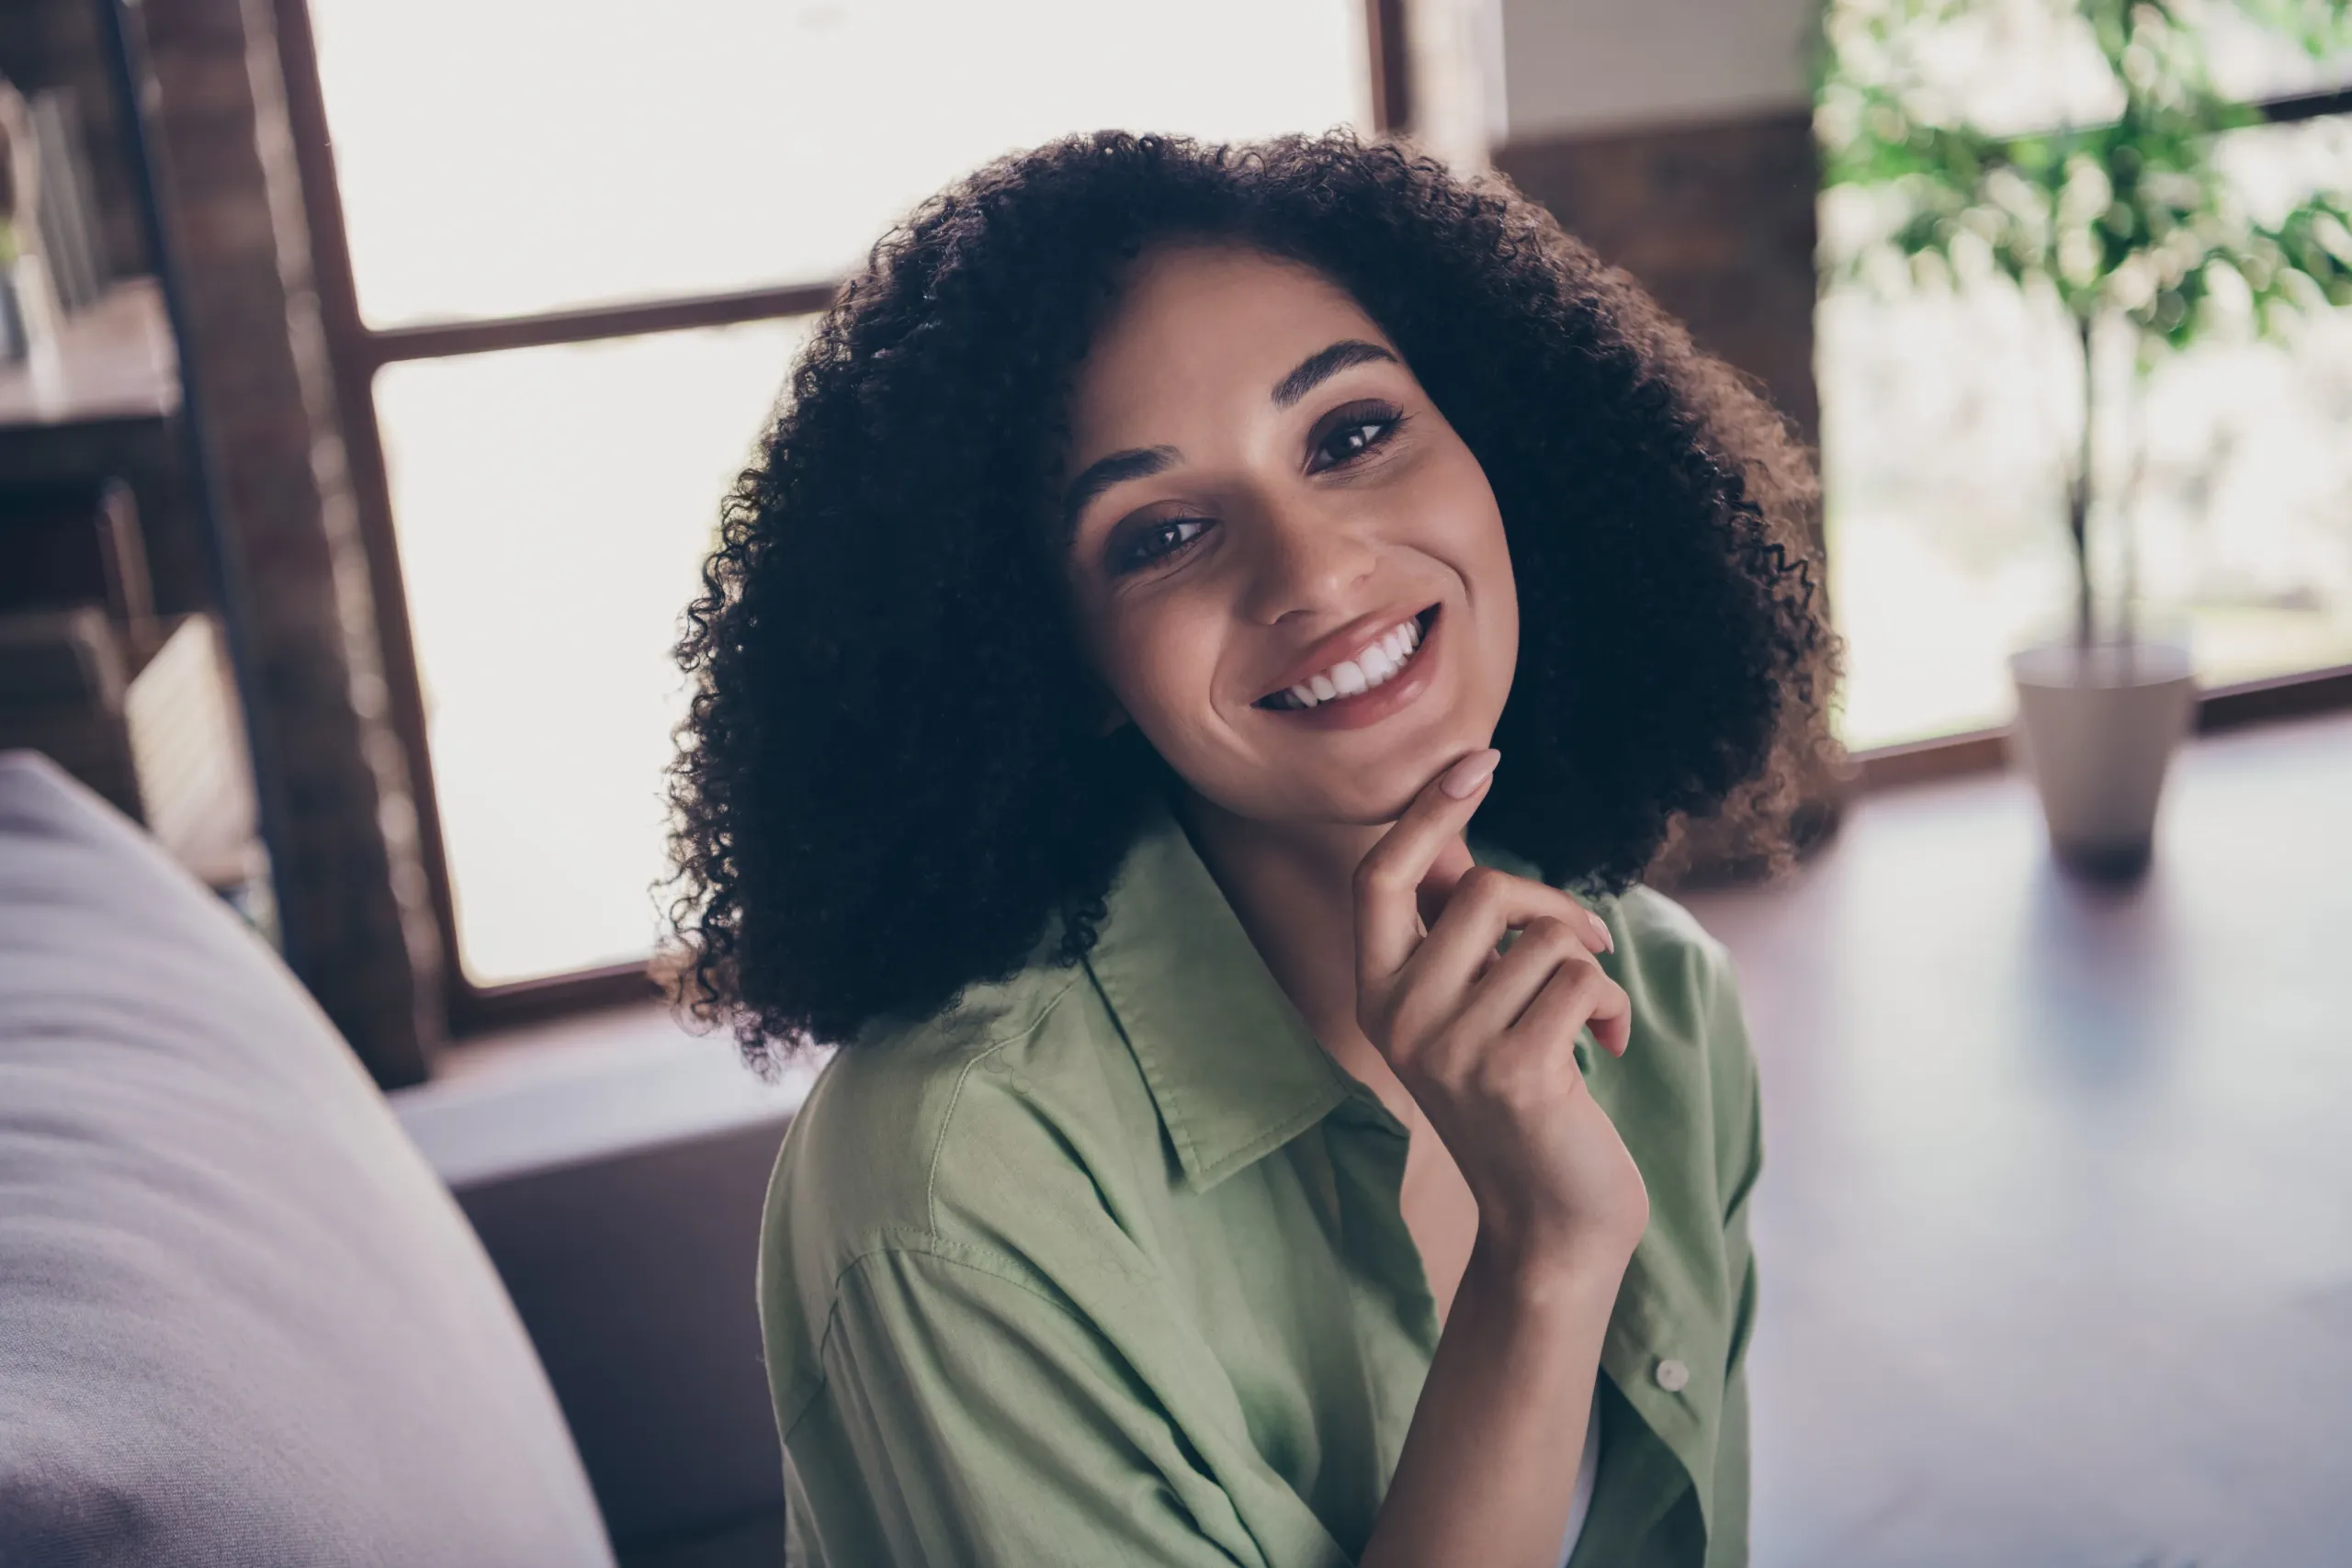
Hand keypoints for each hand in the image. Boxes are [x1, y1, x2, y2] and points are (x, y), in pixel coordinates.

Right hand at [1353, 748, 1649, 1280]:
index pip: (1380, 877)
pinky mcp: (1515, 1072)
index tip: (1477, 762)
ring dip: (1589, 969)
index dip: (1426, 813)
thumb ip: (1457, 938)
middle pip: (1480, 889)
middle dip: (1550, 905)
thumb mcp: (1468, 1013)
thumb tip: (1456, 831)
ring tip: (1587, 1021)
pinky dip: (1612, 1004)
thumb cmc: (1522, 1102)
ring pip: (1545, 937)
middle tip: (1585, 945)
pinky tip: (1608, 1047)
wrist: (1552, 1223)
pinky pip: (1581, 978)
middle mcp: (1399, 1017)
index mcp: (1377, 994)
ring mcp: (1452, 1048)